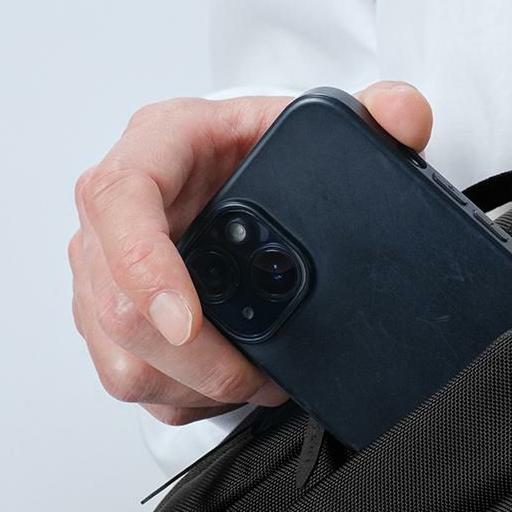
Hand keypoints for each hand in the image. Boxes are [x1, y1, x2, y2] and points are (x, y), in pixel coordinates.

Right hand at [69, 82, 432, 424]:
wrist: (241, 181)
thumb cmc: (258, 154)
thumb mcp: (313, 126)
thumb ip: (372, 115)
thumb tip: (404, 113)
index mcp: (158, 148)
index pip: (118, 201)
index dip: (144, 266)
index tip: (187, 320)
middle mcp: (116, 213)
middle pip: (119, 307)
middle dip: (200, 361)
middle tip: (260, 375)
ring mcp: (106, 274)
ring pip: (126, 360)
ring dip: (198, 385)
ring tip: (255, 379)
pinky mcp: (112, 323)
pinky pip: (137, 385)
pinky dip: (191, 398)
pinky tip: (231, 380)